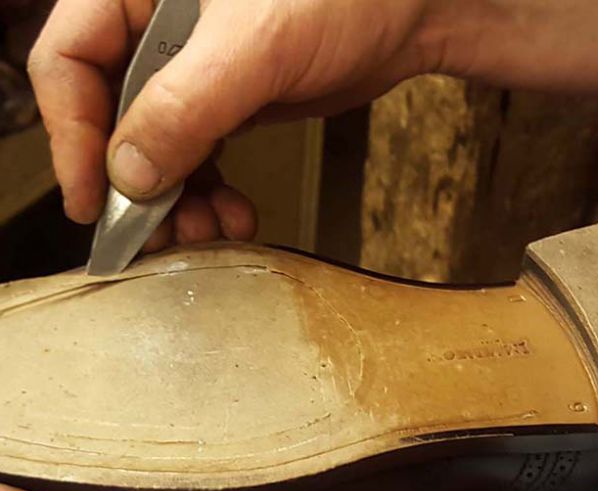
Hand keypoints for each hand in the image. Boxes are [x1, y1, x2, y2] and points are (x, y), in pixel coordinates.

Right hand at [28, 0, 597, 250]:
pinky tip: (232, 217)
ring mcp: (189, 74)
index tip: (93, 202)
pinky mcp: (224, 105)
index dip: (71, 137)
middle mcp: (154, 34)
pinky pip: (196, 160)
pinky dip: (208, 195)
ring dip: (176, 203)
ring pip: (155, 150)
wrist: (403, 15)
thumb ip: (186, 106)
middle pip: (110, 119)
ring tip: (203, 234)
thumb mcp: (255, 47)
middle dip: (135, 185)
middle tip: (158, 235)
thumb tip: (129, 173)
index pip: (69, 62)